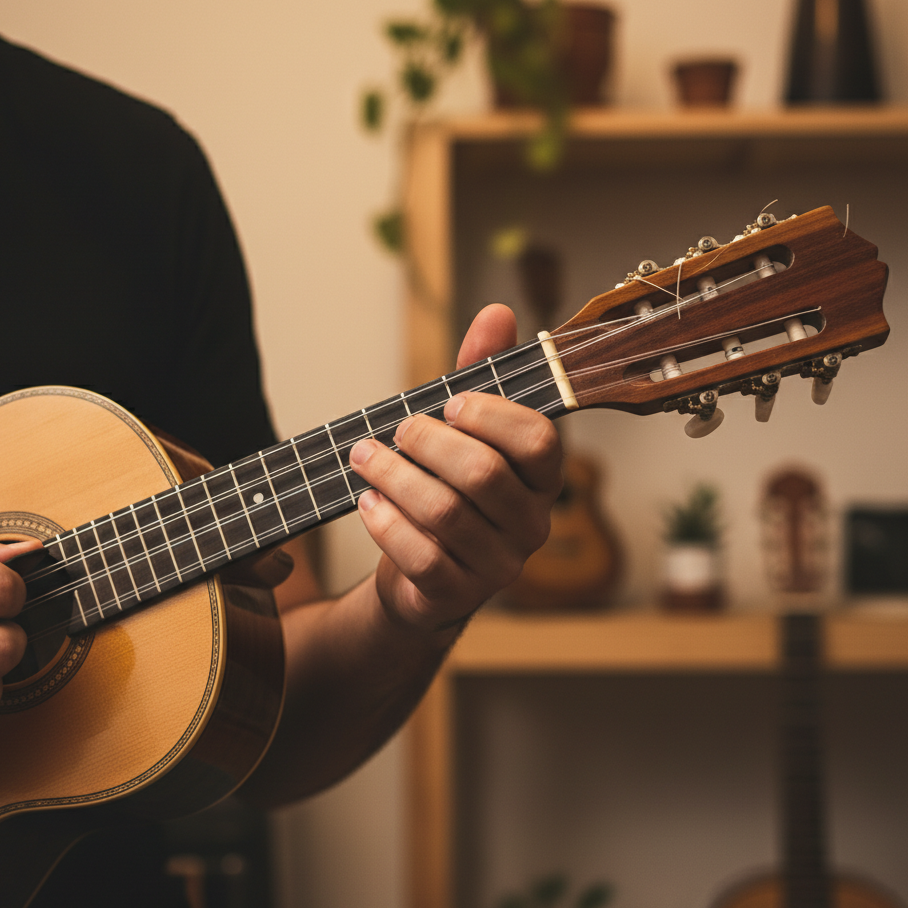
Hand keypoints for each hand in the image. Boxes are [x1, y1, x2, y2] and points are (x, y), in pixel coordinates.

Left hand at [349, 304, 562, 631]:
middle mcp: (531, 525)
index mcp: (543, 479)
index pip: (539, 441)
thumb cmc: (447, 487)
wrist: (423, 575)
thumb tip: (498, 312)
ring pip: (445, 514)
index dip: (492, 416)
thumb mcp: (463, 429)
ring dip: (394, 477)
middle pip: (483, 474)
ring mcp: (499, 566)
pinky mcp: (458, 596)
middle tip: (395, 431)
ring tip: (364, 458)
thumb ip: (481, 374)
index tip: (450, 404)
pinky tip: (368, 502)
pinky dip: (386, 524)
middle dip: (426, 443)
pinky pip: (422, 557)